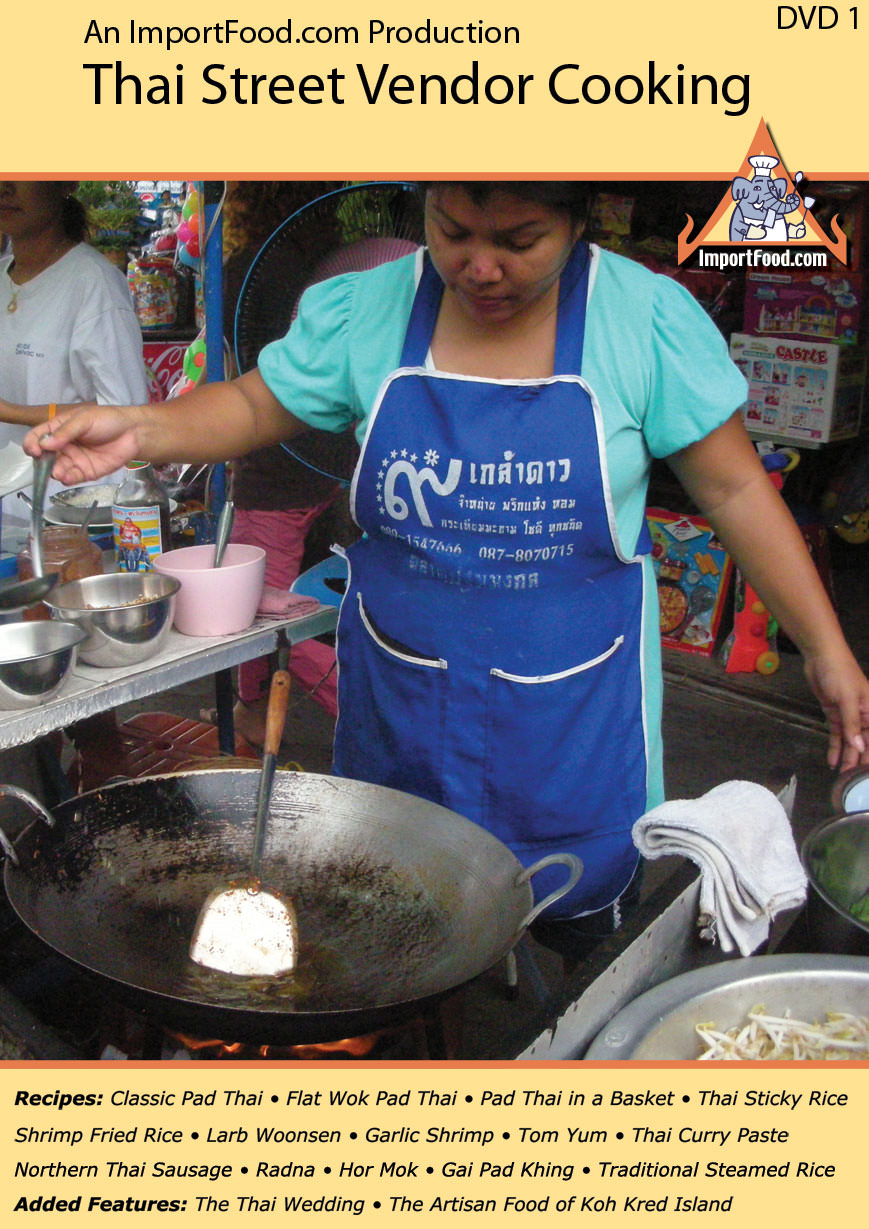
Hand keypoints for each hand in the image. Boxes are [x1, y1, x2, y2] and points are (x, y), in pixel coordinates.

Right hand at [23, 405, 141, 484]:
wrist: (133, 432)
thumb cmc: (108, 420)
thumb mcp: (84, 420)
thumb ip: (65, 432)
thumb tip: (45, 444)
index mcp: (59, 429)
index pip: (37, 436)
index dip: (32, 443)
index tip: (34, 450)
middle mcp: (64, 446)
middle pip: (44, 456)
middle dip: (42, 461)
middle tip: (44, 463)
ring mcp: (74, 460)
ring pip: (57, 469)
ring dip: (54, 472)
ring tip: (58, 472)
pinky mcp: (86, 472)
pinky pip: (72, 478)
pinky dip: (67, 479)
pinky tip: (66, 477)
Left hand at [803, 648, 868, 771]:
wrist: (821, 657)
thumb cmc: (840, 674)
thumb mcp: (847, 699)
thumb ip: (853, 725)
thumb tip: (860, 748)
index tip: (866, 774)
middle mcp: (863, 716)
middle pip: (862, 743)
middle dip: (857, 761)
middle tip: (850, 781)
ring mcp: (848, 716)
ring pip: (849, 742)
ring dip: (845, 757)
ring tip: (841, 776)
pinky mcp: (834, 714)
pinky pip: (836, 735)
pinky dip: (834, 747)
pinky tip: (832, 761)